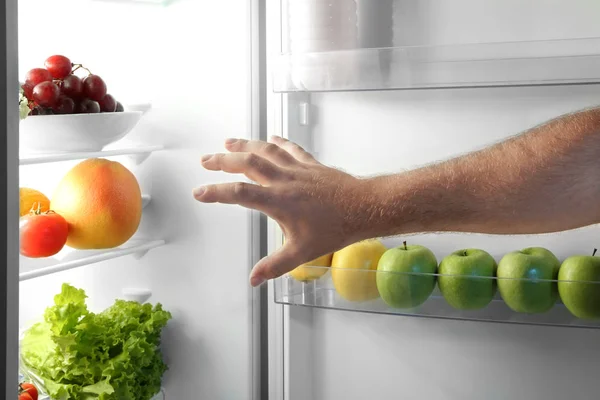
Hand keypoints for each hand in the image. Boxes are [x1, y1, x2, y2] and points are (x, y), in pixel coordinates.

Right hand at [193, 136, 368, 285]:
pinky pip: (291, 149)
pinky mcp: (311, 164)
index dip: (215, 192)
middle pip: (247, 163)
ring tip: (228, 142)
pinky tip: (271, 139)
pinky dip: (278, 142)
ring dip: (245, 144)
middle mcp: (283, 180)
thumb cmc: (334, 230)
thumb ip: (274, 266)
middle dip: (223, 160)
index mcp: (277, 201)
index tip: (198, 192)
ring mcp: (297, 169)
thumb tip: (253, 280)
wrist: (364, 208)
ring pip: (266, 151)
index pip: (238, 193)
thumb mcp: (301, 253)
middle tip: (205, 159)